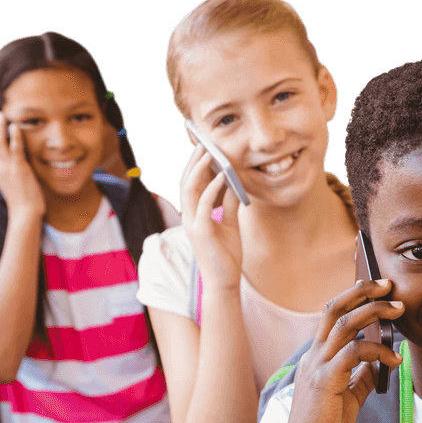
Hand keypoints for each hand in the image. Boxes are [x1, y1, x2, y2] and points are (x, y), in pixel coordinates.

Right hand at [0, 111, 45, 219]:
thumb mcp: (13, 185)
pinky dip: (14, 136)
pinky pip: (16, 149)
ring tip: (0, 114)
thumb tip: (15, 167)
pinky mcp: (19, 168)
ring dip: (0, 127)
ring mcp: (8, 167)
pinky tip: (14, 126)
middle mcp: (0, 168)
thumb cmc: (23, 202)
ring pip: (0, 142)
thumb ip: (11, 174)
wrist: (25, 213)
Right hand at [179, 140, 243, 290]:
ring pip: (190, 189)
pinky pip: (203, 204)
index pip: (192, 184)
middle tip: (204, 142)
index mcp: (194, 214)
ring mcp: (192, 223)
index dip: (196, 165)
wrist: (225, 280)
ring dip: (200, 169)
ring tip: (210, 152)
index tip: (205, 147)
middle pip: (187, 181)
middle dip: (194, 161)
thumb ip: (229, 202)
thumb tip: (235, 181)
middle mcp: (189, 216)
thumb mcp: (230, 222)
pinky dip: (211, 187)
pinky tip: (222, 175)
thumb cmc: (226, 254)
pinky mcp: (200, 231)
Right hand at [274, 279, 404, 422]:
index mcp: (317, 357)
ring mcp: (317, 367)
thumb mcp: (349, 396)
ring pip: (344, 324)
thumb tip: (381, 361)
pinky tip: (396, 360)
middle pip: (334, 308)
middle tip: (389, 285)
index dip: (353, 296)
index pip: (331, 314)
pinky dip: (379, 351)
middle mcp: (314, 356)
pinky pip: (354, 353)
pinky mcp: (325, 382)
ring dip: (374, 311)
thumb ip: (362, 376)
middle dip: (363, 291)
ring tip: (399, 310)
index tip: (376, 287)